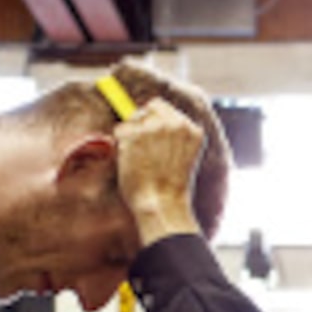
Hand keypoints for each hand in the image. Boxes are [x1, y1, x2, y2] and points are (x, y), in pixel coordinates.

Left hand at [113, 102, 207, 242]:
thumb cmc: (170, 188)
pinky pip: (119, 130)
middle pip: (149, 107)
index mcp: (192, 130)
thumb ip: (173, 137)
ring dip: (131, 135)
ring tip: (139, 158)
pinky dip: (121, 144)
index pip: (166, 107)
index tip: (148, 131)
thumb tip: (149, 120)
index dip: (154, 118)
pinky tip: (131, 161)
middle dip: (141, 122)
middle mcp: (175, 123)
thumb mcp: (183, 157)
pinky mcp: (134, 135)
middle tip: (142, 147)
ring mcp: (154, 127)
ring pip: (132, 119)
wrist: (163, 204)